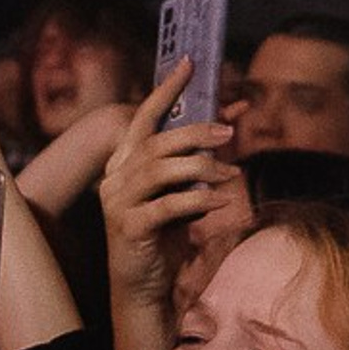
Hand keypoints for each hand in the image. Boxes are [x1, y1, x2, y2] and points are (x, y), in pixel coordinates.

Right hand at [102, 66, 238, 308]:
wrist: (142, 286)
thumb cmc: (164, 235)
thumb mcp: (183, 191)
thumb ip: (198, 158)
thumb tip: (232, 120)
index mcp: (123, 162)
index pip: (144, 118)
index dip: (166, 89)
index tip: (190, 63)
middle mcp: (115, 177)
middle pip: (157, 141)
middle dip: (196, 132)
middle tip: (230, 132)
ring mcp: (118, 201)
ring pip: (161, 169)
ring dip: (203, 167)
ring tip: (233, 173)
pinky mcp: (130, 226)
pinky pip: (169, 205)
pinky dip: (200, 200)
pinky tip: (223, 202)